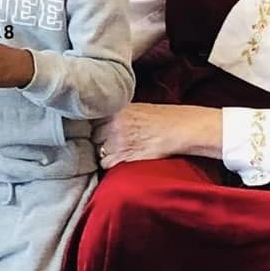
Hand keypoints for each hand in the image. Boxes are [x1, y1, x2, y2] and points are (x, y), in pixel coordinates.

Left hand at [98, 103, 215, 170]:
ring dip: (103, 153)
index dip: (93, 127)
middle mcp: (112, 124)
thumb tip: (100, 119)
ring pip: (97, 150)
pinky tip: (120, 160)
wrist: (179, 128)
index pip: (90, 120)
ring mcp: (117, 141)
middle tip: (107, 142)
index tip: (95, 131)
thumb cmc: (161, 117)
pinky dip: (110, 164)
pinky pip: (106, 163)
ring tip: (116, 152)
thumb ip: (116, 113)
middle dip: (98, 140)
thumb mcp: (135, 107)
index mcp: (114, 109)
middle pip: (92, 136)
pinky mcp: (124, 156)